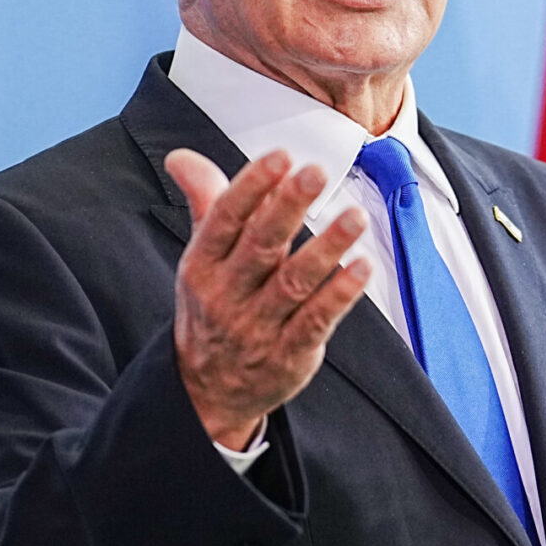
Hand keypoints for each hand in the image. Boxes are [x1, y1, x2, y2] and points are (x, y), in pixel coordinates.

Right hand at [167, 148, 372, 448]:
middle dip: (287, 207)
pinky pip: (317, 320)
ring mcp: (258, 326)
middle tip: (316, 172)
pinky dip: (341, 293)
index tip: (280, 156)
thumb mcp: (202, 256)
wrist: (206, 389)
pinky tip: (364, 266)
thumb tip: (181, 156)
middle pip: (260, 245)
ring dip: (327, 247)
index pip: (224, 219)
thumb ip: (205, 203)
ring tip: (356, 217)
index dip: (251, 186)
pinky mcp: (289, 353)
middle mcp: (227, 294)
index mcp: (203, 264)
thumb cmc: (213, 305)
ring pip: (294, 282)